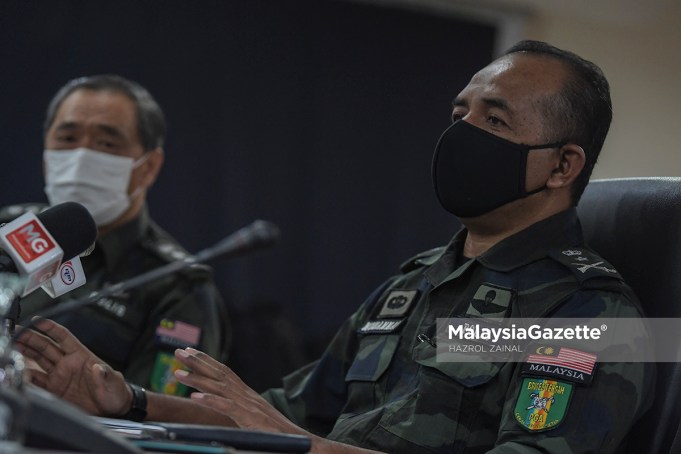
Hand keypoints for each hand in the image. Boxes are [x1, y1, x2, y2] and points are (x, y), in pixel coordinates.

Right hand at [14, 318, 130, 416]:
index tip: (37, 320)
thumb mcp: (113, 382)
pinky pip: (37, 382)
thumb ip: (105, 375)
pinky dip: (26, 377)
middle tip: (17, 332)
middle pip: (45, 346)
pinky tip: (18, 372)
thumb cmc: (115, 391)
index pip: (64, 337)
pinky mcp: (54, 390)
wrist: (112, 408)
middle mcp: (67, 364)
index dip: (51, 328)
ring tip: (11, 345)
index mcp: (81, 356)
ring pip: (37, 360)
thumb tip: (98, 368)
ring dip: (24, 353)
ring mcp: (59, 376)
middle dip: (30, 338)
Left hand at [173, 347, 306, 434]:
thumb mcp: (255, 419)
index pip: (225, 372)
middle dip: (198, 361)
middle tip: (179, 352)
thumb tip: (226, 405)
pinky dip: (210, 401)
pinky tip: (195, 397)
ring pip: (219, 387)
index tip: (191, 352)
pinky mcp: (250, 419)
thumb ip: (241, 410)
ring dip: (197, 379)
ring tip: (178, 373)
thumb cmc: (278, 434)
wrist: (303, 442)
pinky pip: (227, 407)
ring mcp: (249, 406)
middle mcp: (247, 395)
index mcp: (247, 394)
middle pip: (220, 374)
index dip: (207, 361)